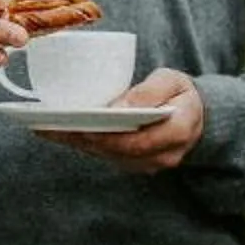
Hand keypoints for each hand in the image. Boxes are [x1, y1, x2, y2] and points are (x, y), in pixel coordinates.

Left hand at [45, 69, 205, 172]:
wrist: (195, 115)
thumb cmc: (181, 93)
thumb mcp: (172, 80)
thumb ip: (149, 92)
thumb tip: (118, 107)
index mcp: (178, 132)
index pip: (138, 140)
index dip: (108, 134)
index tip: (81, 124)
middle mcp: (164, 156)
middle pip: (117, 150)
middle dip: (83, 138)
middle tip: (52, 125)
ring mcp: (149, 164)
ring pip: (108, 156)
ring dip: (78, 143)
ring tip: (49, 128)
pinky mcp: (135, 164)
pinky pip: (107, 156)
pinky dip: (84, 144)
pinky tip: (62, 133)